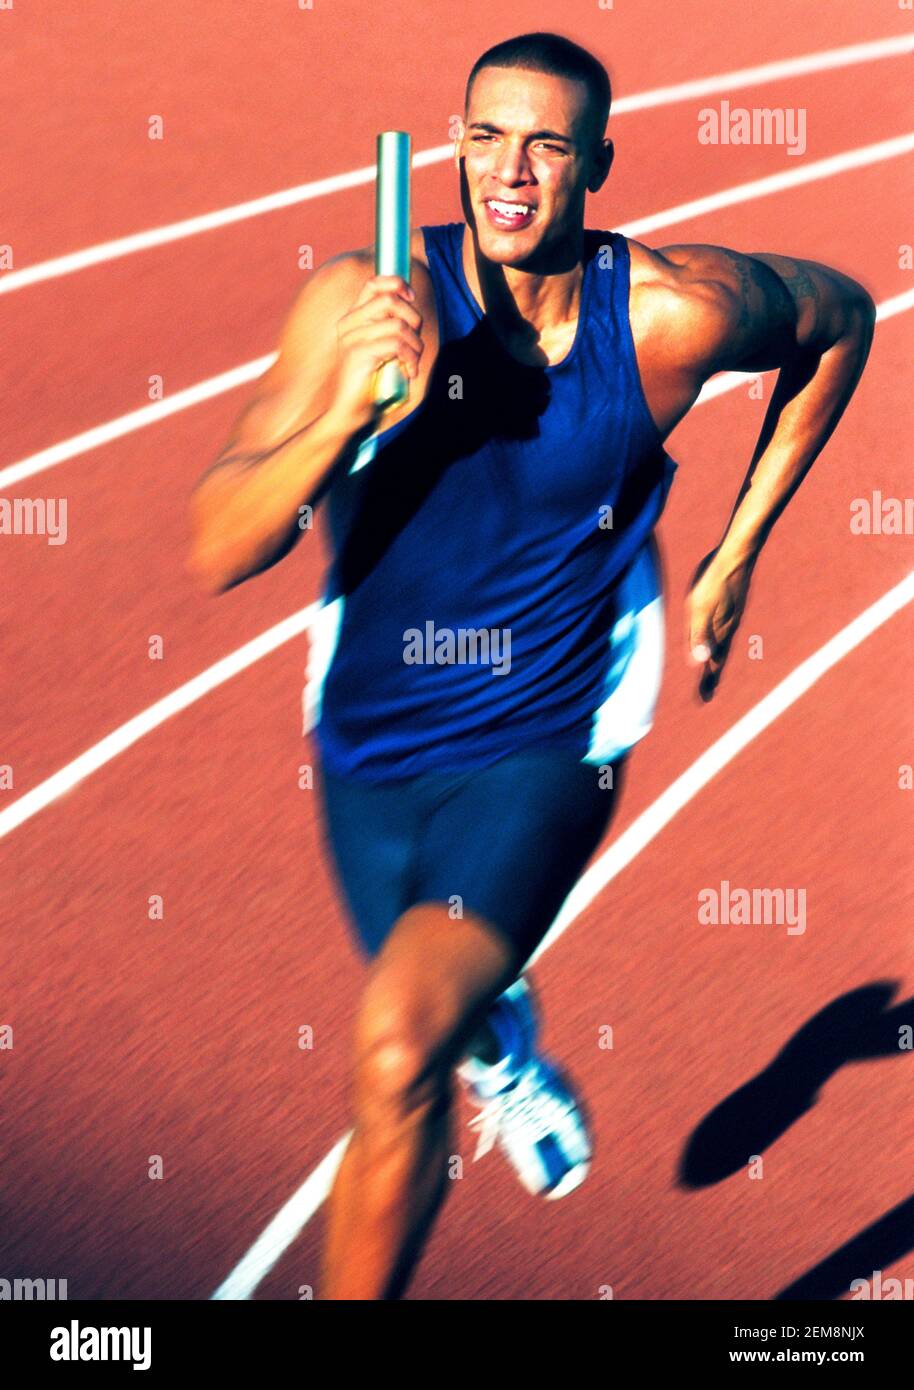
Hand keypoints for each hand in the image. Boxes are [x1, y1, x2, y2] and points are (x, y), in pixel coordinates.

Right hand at [330, 274, 423, 429]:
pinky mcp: (359, 355)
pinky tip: (410, 372)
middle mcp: (349, 324)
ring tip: (413, 362)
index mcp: (352, 318)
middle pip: (390, 300)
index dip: (397, 284)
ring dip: (415, 344)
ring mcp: (352, 338)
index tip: (411, 299)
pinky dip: (411, 359)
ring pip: (398, 325)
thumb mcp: (378, 349)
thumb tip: (412, 309)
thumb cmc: (368, 382)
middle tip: (416, 342)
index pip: (374, 283)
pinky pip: (397, 345)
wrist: (348, 413)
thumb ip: (387, 328)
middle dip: (413, 318)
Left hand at [685, 546, 756, 700]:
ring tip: (712, 670)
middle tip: (707, 693)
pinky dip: (720, 640)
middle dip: (712, 675)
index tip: (704, 700)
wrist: (737, 553)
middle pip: (719, 657)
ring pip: (723, 643)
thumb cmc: (714, 580)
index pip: (713, 663)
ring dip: (716, 659)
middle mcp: (729, 627)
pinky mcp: (732, 604)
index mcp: (720, 632)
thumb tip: (699, 663)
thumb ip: (699, 634)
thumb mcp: (699, 608)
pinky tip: (719, 636)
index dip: (707, 681)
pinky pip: (725, 629)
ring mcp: (732, 615)